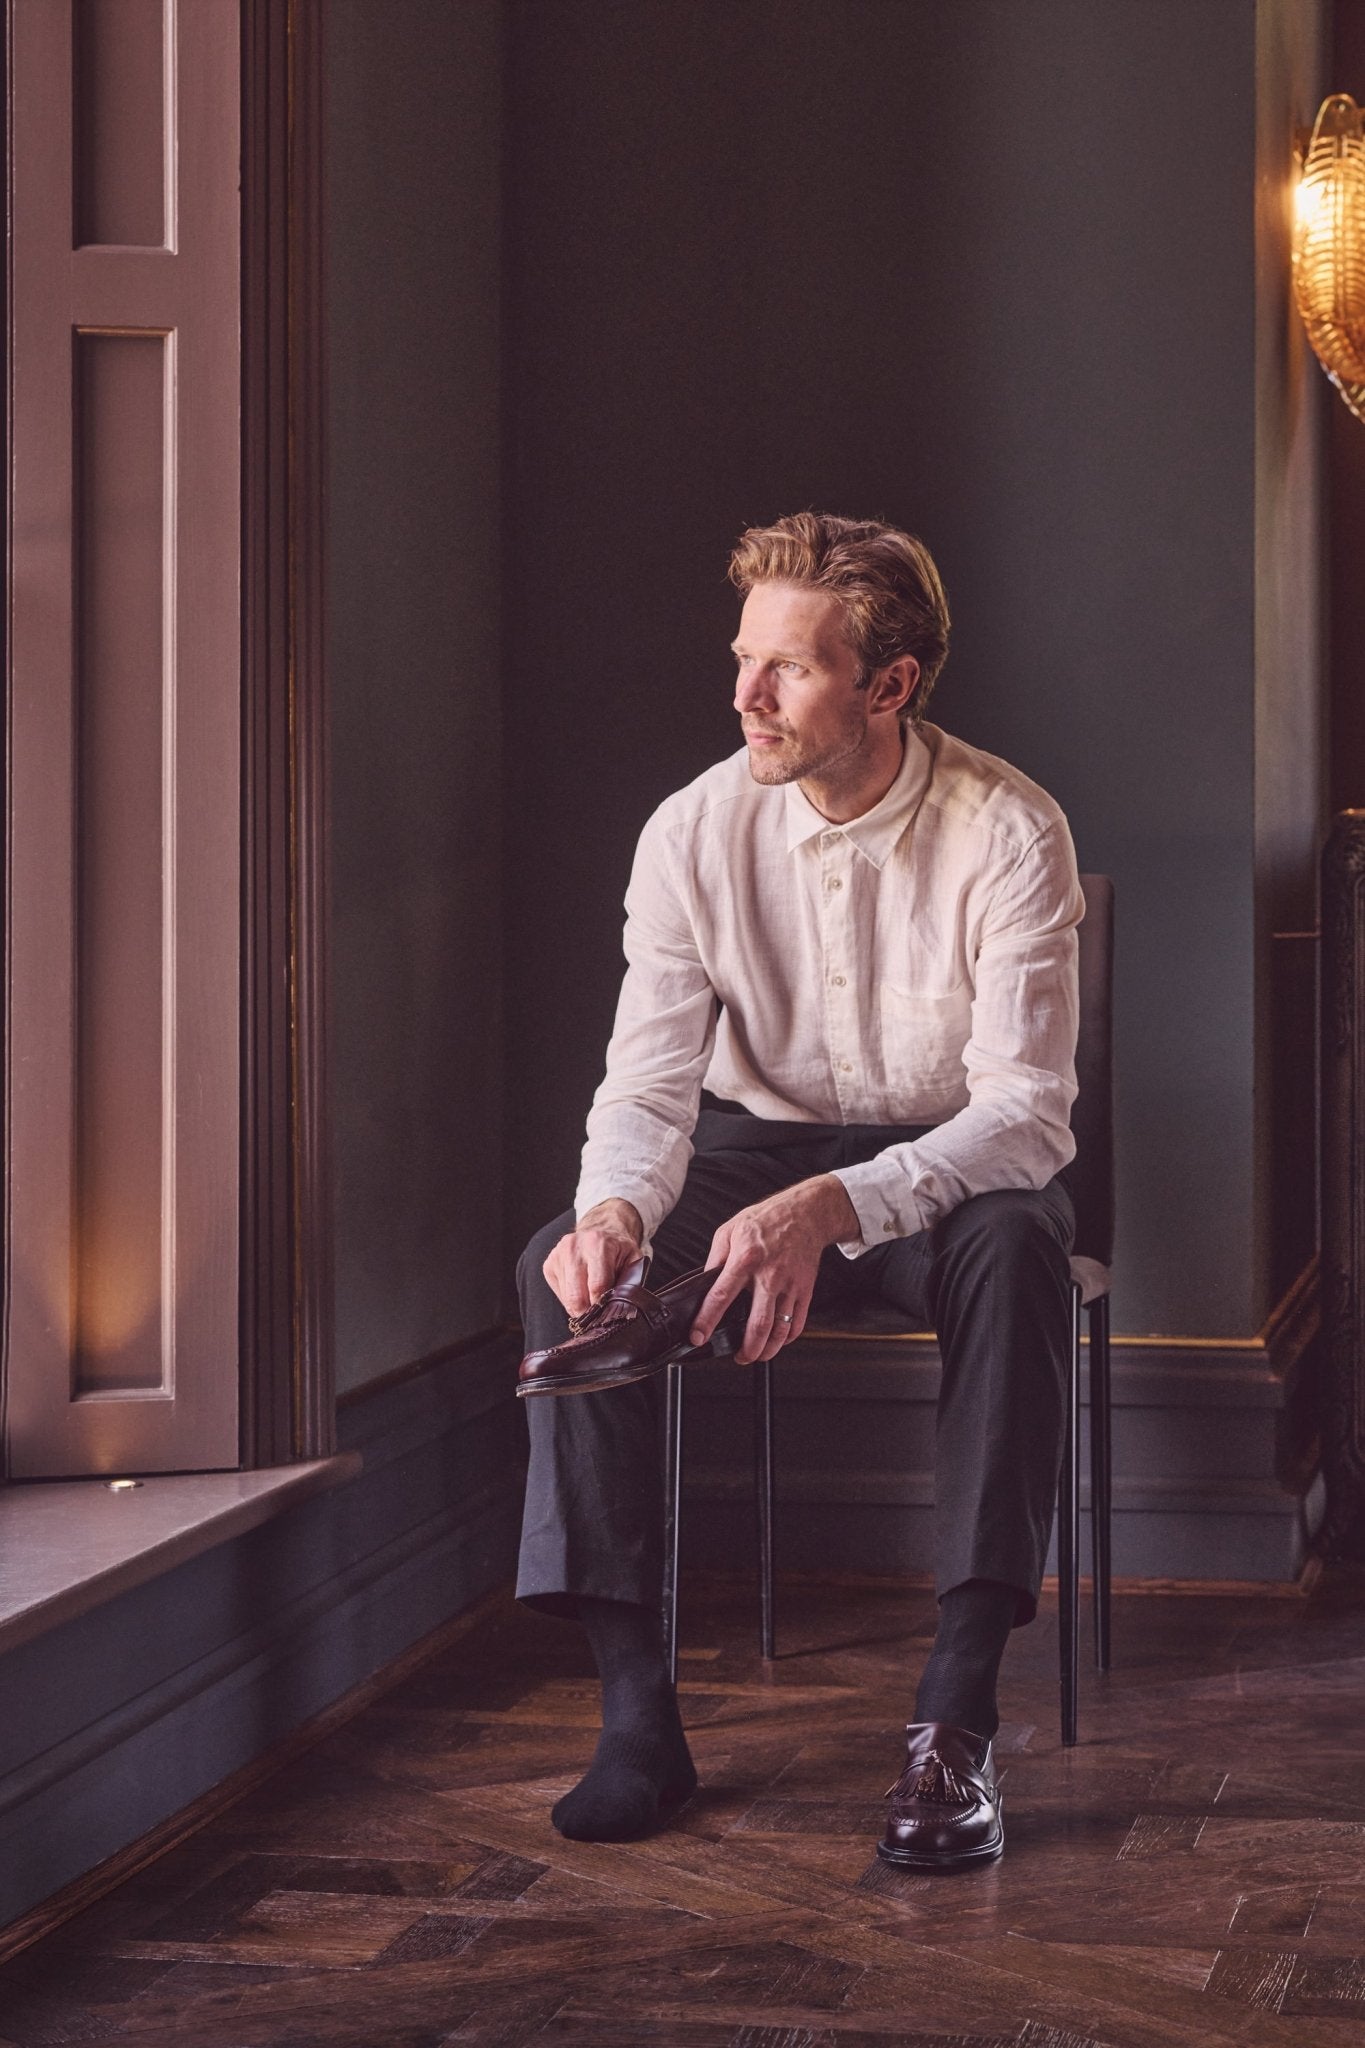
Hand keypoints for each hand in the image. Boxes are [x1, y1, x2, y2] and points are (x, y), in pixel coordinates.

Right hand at [543, 1199, 643, 1320]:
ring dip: (581, 1306)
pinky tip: (582, 1290)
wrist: (600, 1230)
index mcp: (597, 1243)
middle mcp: (573, 1247)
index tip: (608, 1313)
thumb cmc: (618, 1249)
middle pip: (577, 1296)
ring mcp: (558, 1255)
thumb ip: (631, 1280)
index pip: (597, 1286)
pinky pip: (559, 1294)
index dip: (603, 1306)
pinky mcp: (549, 1264)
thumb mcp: (633, 1260)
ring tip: (593, 1299)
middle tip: (600, 1315)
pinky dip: (571, 1299)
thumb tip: (624, 1305)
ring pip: (567, 1298)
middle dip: (589, 1312)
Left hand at [688, 1175, 860, 1363]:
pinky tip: (777, 1341)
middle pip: (758, 1324)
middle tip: (738, 1356)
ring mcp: (790, 1285)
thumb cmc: (767, 1219)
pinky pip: (798, 1323)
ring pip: (780, 1329)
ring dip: (767, 1349)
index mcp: (746, 1259)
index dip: (707, 1321)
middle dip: (747, 1349)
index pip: (721, 1296)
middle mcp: (769, 1275)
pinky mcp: (805, 1289)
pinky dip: (787, 1338)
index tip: (698, 1336)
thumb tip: (706, 1283)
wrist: (807, 1213)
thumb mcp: (730, 1230)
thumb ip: (716, 1258)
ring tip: (756, 1354)